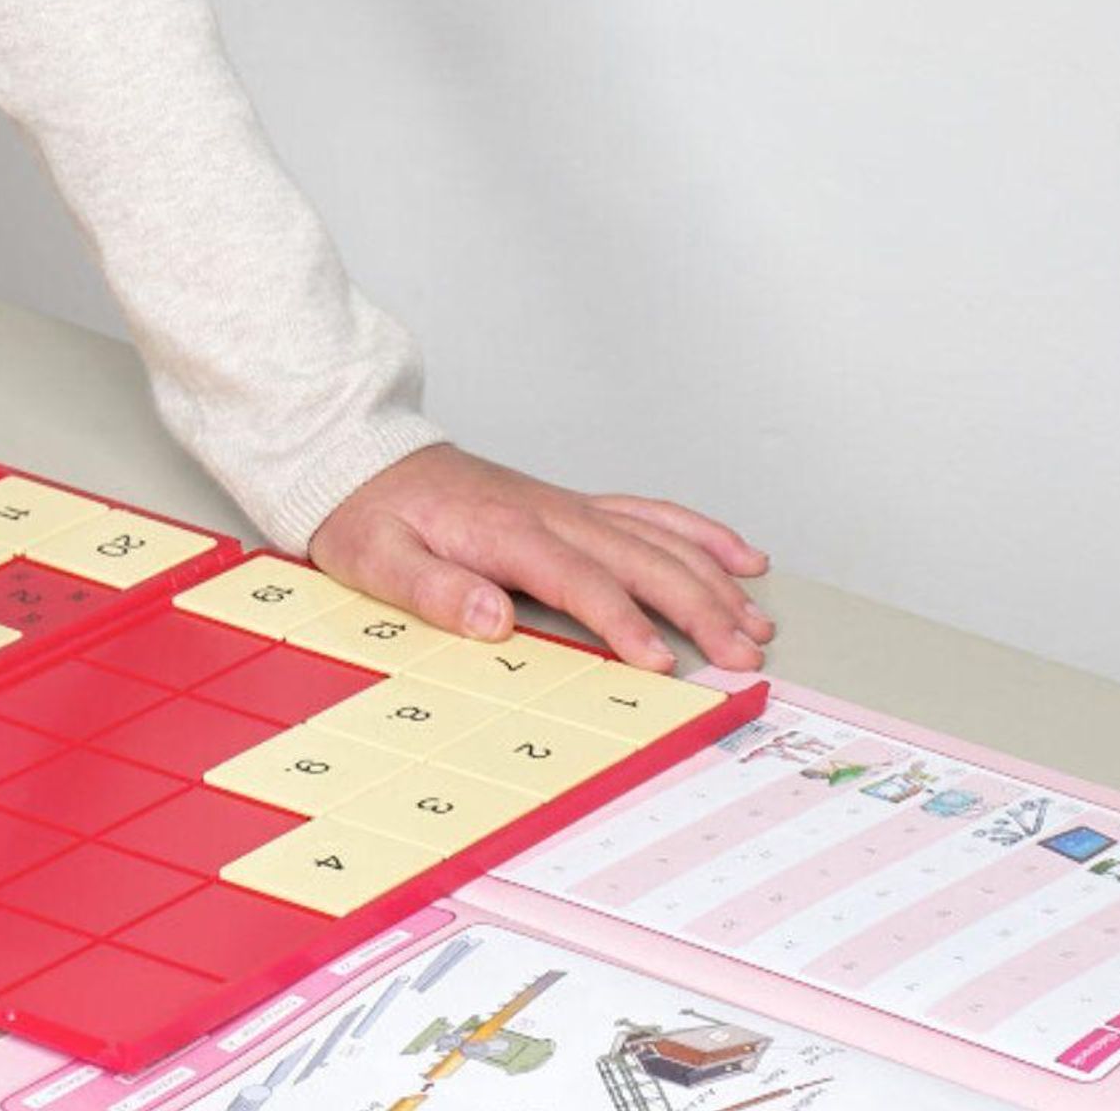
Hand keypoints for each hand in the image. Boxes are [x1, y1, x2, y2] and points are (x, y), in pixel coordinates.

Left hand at [306, 441, 773, 673]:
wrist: (364, 458)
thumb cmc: (370, 514)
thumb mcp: (375, 558)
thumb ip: (430, 588)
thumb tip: (490, 619)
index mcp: (502, 529)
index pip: (577, 578)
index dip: (621, 620)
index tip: (659, 661)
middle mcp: (546, 512)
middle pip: (637, 557)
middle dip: (695, 605)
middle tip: (740, 654)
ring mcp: (564, 506)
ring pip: (655, 537)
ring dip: (710, 577)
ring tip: (755, 622)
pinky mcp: (571, 506)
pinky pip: (646, 513)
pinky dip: (697, 531)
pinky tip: (740, 556)